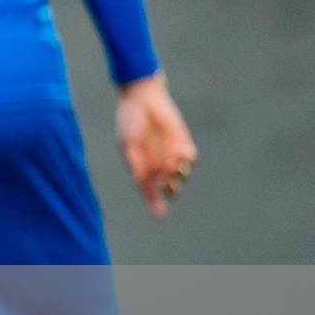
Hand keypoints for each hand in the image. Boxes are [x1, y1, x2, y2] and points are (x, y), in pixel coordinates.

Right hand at [115, 73, 196, 219]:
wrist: (142, 98)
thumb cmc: (129, 121)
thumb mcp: (126, 142)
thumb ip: (133, 160)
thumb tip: (138, 177)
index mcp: (141, 168)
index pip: (148, 191)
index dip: (153, 204)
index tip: (159, 216)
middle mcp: (157, 164)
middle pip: (168, 186)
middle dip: (170, 188)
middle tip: (167, 182)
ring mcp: (171, 154)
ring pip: (180, 174)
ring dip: (177, 174)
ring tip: (172, 164)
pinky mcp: (182, 142)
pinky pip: (188, 157)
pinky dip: (185, 159)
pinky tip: (177, 152)